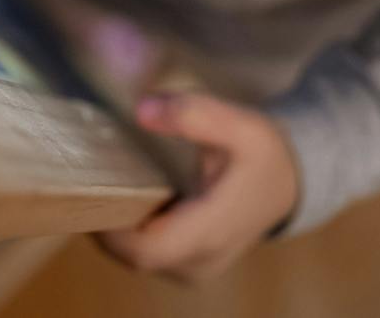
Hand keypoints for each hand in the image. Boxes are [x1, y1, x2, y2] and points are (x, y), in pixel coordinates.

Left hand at [98, 92, 300, 282]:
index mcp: (211, 231)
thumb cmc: (264, 153)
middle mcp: (200, 261)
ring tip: (105, 182)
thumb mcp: (240, 123)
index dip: (110, 227)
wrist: (289, 183)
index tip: (92, 186)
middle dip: (107, 221)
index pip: (145, 250)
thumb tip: (141, 112)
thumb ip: (195, 114)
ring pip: (136, 258)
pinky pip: (146, 254)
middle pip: (133, 256)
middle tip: (91, 177)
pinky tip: (126, 195)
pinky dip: (130, 230)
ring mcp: (194, 268)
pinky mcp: (188, 264)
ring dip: (116, 226)